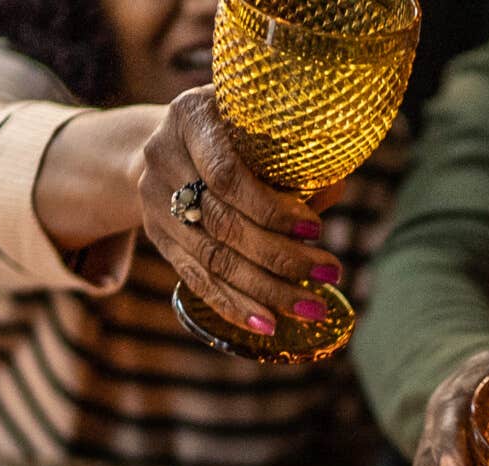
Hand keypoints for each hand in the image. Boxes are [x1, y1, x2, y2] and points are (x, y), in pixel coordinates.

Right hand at [136, 87, 347, 336]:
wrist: (172, 140)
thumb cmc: (234, 129)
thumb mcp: (259, 125)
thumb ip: (292, 157)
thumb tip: (334, 190)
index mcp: (190, 117)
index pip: (226, 175)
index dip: (271, 209)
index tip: (315, 230)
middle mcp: (162, 158)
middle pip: (222, 223)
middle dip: (280, 256)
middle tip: (330, 272)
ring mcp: (154, 201)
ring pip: (211, 258)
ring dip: (265, 289)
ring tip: (311, 306)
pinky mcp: (158, 237)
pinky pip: (195, 279)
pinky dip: (233, 305)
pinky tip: (267, 325)